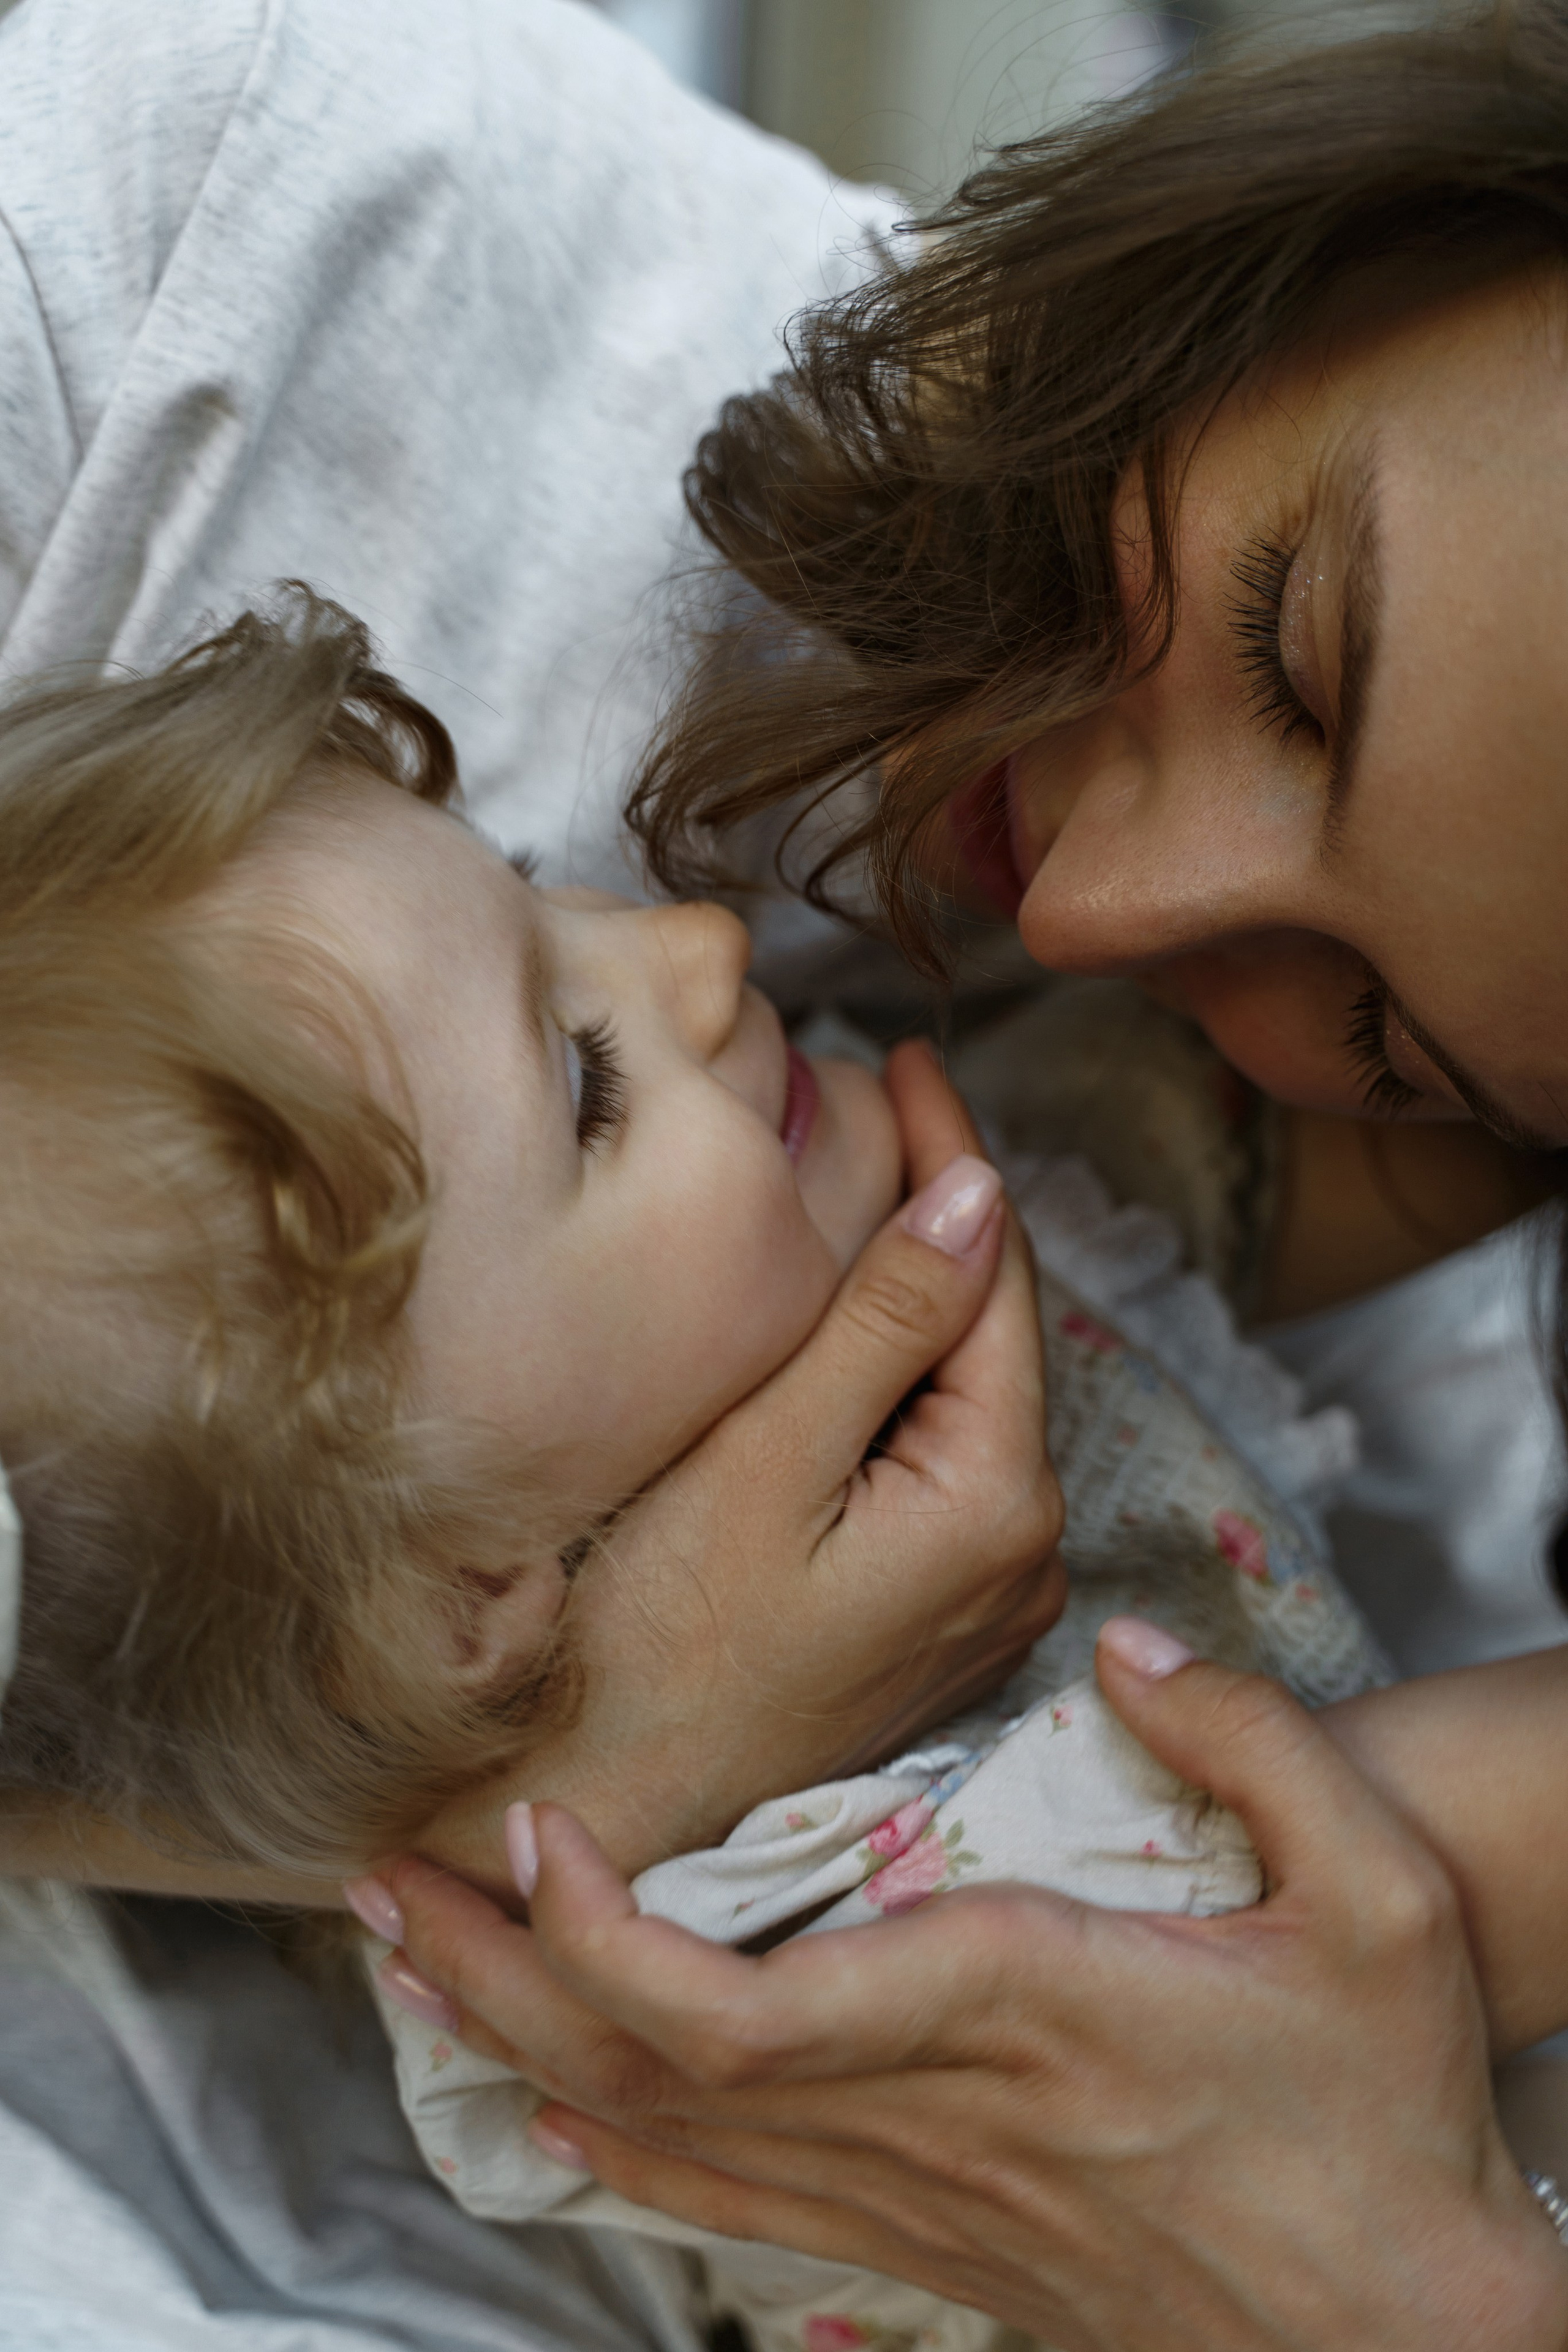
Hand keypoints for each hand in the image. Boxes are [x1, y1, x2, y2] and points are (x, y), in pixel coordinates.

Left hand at [382, 1625, 1567, 2351]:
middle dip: (500, 1977)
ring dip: (527, 2046)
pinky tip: (547, 2114)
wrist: (1409, 2319)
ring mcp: (925, 2198)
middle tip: (385, 1884)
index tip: (537, 1842)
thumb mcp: (1378, 1893)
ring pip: (675, 2142)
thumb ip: (1255, 1743)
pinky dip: (624, 2157)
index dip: (612, 1942)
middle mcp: (935, 2113)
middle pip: (660, 2070)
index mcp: (1016, 2007)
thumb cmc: (1389, 2095)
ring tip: (417, 1961)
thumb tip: (1131, 1645)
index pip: (754, 2008)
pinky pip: (740, 2210)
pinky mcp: (938, 2244)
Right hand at [415, 1041, 1065, 1893]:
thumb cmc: (663, 1643)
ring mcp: (990, 1592)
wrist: (620, 1810)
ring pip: (965, 1396)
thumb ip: (886, 1325)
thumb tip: (981, 1194)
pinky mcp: (943, 1615)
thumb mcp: (769, 1460)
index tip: (911, 1055)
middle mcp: (1027, 1550)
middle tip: (875, 1100)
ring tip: (848, 1193)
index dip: (957, 1152)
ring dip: (915, 1303)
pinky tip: (839, 1341)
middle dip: (940, 1218)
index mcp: (999, 1500)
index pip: (999, 1278)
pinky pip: (942, 1461)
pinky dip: (900, 1388)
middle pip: (992, 1336)